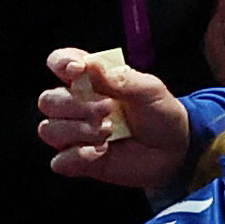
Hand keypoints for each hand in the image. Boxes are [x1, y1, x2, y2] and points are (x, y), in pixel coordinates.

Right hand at [38, 46, 192, 190]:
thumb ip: (121, 79)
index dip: (61, 62)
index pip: (60, 62)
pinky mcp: (77, 160)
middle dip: (75, 105)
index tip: (77, 70)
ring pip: (49, 130)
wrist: (176, 149)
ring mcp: (73, 134)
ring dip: (79, 131)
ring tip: (109, 132)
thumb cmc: (160, 113)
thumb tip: (91, 64)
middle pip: (48, 100)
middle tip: (107, 110)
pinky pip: (59, 161)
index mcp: (89, 81)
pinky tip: (100, 152)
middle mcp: (74, 106)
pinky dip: (77, 156)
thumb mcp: (150, 91)